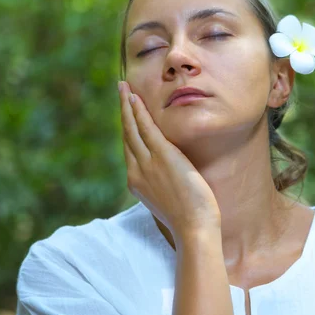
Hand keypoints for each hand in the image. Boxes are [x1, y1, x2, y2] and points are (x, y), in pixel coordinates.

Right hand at [118, 81, 220, 237]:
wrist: (194, 227)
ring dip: (128, 105)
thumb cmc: (188, 218)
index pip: (130, 148)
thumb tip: (169, 174)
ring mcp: (147, 163)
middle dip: (123, 110)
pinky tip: (135, 99)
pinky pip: (146, 129)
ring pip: (133, 128)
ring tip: (124, 87)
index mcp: (137, 182)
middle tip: (121, 90)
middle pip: (127, 134)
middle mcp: (137, 170)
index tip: (127, 113)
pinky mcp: (162, 156)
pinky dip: (139, 112)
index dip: (127, 128)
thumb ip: (163, 183)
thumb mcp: (169, 198)